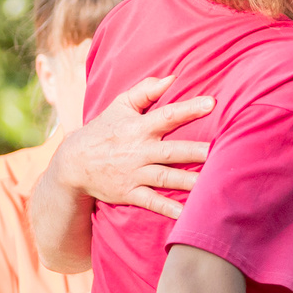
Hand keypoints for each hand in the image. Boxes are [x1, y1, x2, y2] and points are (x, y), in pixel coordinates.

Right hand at [59, 77, 213, 219]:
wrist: (74, 163)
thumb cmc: (103, 130)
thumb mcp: (119, 106)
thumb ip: (146, 91)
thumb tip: (171, 78)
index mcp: (138, 127)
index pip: (167, 115)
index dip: (189, 109)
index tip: (212, 103)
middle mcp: (138, 151)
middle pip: (171, 151)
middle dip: (195, 151)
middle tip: (219, 151)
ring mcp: (134, 173)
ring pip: (165, 177)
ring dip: (187, 181)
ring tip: (211, 183)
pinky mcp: (129, 193)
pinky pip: (151, 202)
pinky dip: (167, 208)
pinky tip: (185, 214)